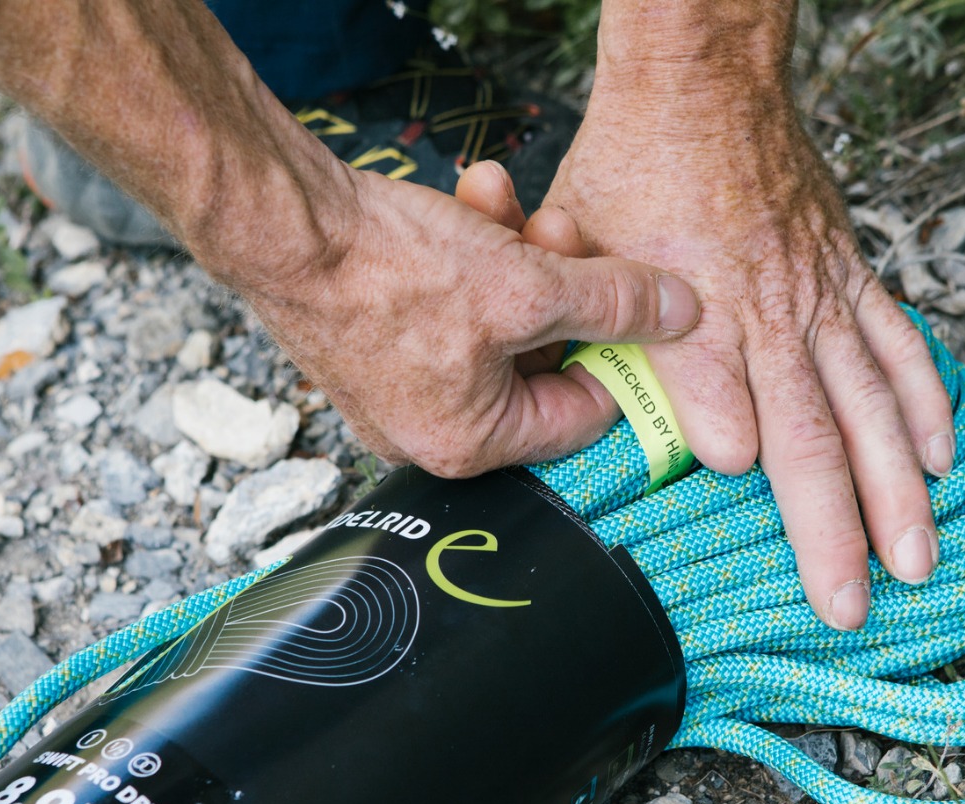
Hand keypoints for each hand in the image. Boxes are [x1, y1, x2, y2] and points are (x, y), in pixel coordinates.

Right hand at [216, 160, 699, 476]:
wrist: (282, 224)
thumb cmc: (387, 271)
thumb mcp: (530, 283)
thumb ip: (616, 302)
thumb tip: (682, 313)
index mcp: (471, 444)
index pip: (581, 413)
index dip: (617, 350)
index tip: (637, 305)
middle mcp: (430, 431)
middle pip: (536, 359)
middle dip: (558, 284)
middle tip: (561, 228)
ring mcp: (396, 388)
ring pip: (493, 320)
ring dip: (513, 253)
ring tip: (503, 199)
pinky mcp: (373, 341)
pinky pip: (446, 304)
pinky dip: (466, 252)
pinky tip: (469, 198)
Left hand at [541, 68, 954, 630]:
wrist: (700, 81)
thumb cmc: (630, 167)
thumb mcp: (575, 244)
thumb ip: (585, 327)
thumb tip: (588, 405)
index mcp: (694, 306)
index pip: (714, 387)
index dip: (728, 434)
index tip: (742, 483)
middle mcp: (767, 310)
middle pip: (810, 432)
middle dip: (834, 526)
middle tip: (853, 602)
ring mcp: (818, 296)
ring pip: (870, 406)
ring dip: (896, 490)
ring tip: (919, 559)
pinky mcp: (848, 274)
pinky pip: (899, 345)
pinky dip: (925, 402)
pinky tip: (942, 457)